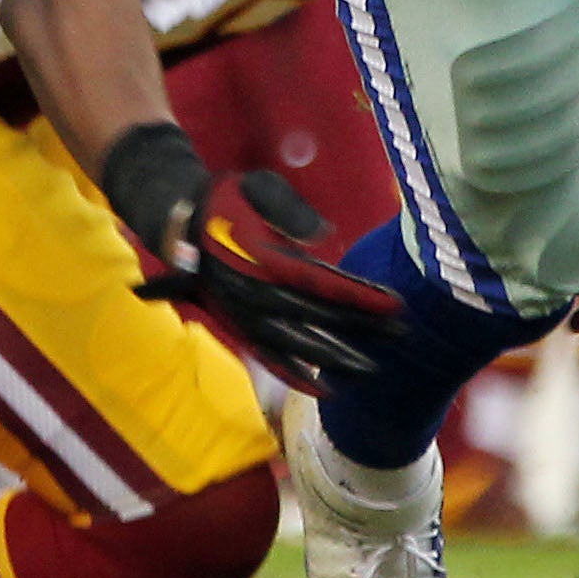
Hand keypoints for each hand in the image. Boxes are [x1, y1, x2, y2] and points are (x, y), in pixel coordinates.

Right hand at [107, 124, 404, 392]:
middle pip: (315, 318)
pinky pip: (269, 356)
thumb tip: (324, 235)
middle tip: (400, 337)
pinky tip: (324, 390)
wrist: (178, 221)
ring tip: (371, 370)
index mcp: (261, 260)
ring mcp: (246, 315)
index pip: (319, 282)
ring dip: (335, 357)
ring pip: (295, 343)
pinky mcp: (239, 326)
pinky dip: (295, 375)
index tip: (394, 304)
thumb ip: (288, 209)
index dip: (357, 295)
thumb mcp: (256, 187)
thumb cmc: (225, 200)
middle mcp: (254, 294)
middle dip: (359, 329)